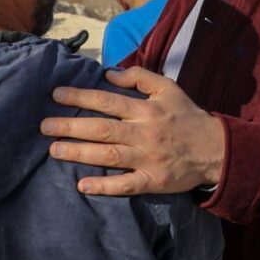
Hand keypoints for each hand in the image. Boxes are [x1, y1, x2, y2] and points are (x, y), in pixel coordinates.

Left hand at [40, 67, 225, 195]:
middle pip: (101, 129)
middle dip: (70, 126)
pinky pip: (125, 185)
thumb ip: (140, 77)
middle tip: (44, 127)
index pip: (107, 101)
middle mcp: (144, 133)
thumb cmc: (187, 116)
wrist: (215, 149)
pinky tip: (83, 185)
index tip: (56, 96)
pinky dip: (104, 185)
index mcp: (146, 109)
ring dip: (79, 153)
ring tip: (54, 150)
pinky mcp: (152, 181)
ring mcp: (147, 158)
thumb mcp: (168, 88)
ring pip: (108, 155)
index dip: (80, 97)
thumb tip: (108, 73)